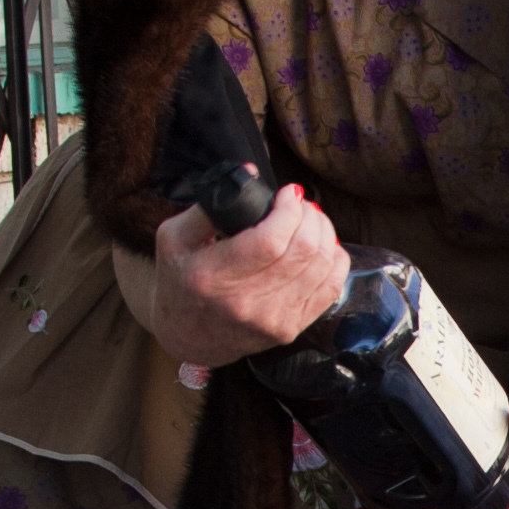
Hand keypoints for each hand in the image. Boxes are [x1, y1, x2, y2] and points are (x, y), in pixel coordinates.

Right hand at [148, 185, 346, 366]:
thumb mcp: (173, 238)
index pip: (271, 240)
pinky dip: (334, 260)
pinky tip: (324, 245)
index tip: (288, 193)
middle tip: (301, 204)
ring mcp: (272, 321)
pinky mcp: (290, 330)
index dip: (289, 210)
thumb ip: (208, 206)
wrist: (185, 335)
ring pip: (322, 267)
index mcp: (214, 277)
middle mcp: (246, 304)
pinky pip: (331, 289)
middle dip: (310, 216)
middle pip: (303, 251)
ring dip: (324, 234)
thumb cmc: (180, 280)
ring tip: (312, 220)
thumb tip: (250, 173)